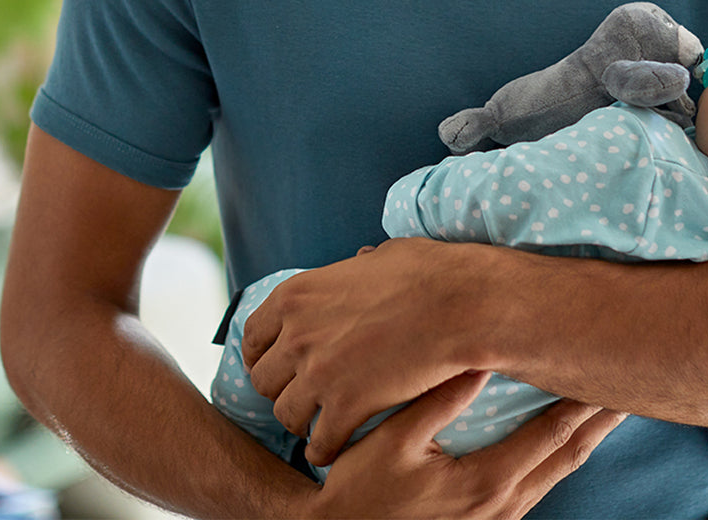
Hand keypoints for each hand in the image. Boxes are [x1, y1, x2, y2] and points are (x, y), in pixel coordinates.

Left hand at [243, 238, 488, 465]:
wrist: (456, 303)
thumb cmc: (425, 273)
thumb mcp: (377, 257)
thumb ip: (355, 266)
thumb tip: (361, 261)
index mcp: (295, 295)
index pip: (251, 337)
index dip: (262, 356)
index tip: (278, 367)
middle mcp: (296, 334)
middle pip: (262, 380)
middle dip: (281, 389)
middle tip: (304, 395)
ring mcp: (317, 372)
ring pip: (285, 415)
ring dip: (303, 421)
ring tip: (322, 422)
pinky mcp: (345, 406)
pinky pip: (319, 443)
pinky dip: (326, 449)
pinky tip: (339, 446)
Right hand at [307, 370, 624, 519]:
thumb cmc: (363, 490)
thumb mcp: (393, 441)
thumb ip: (439, 400)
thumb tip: (478, 358)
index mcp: (486, 484)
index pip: (552, 436)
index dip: (582, 402)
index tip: (605, 370)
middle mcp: (503, 507)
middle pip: (568, 456)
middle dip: (598, 418)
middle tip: (624, 381)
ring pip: (558, 473)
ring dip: (584, 436)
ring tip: (603, 403)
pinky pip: (540, 483)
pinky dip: (560, 454)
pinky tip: (562, 436)